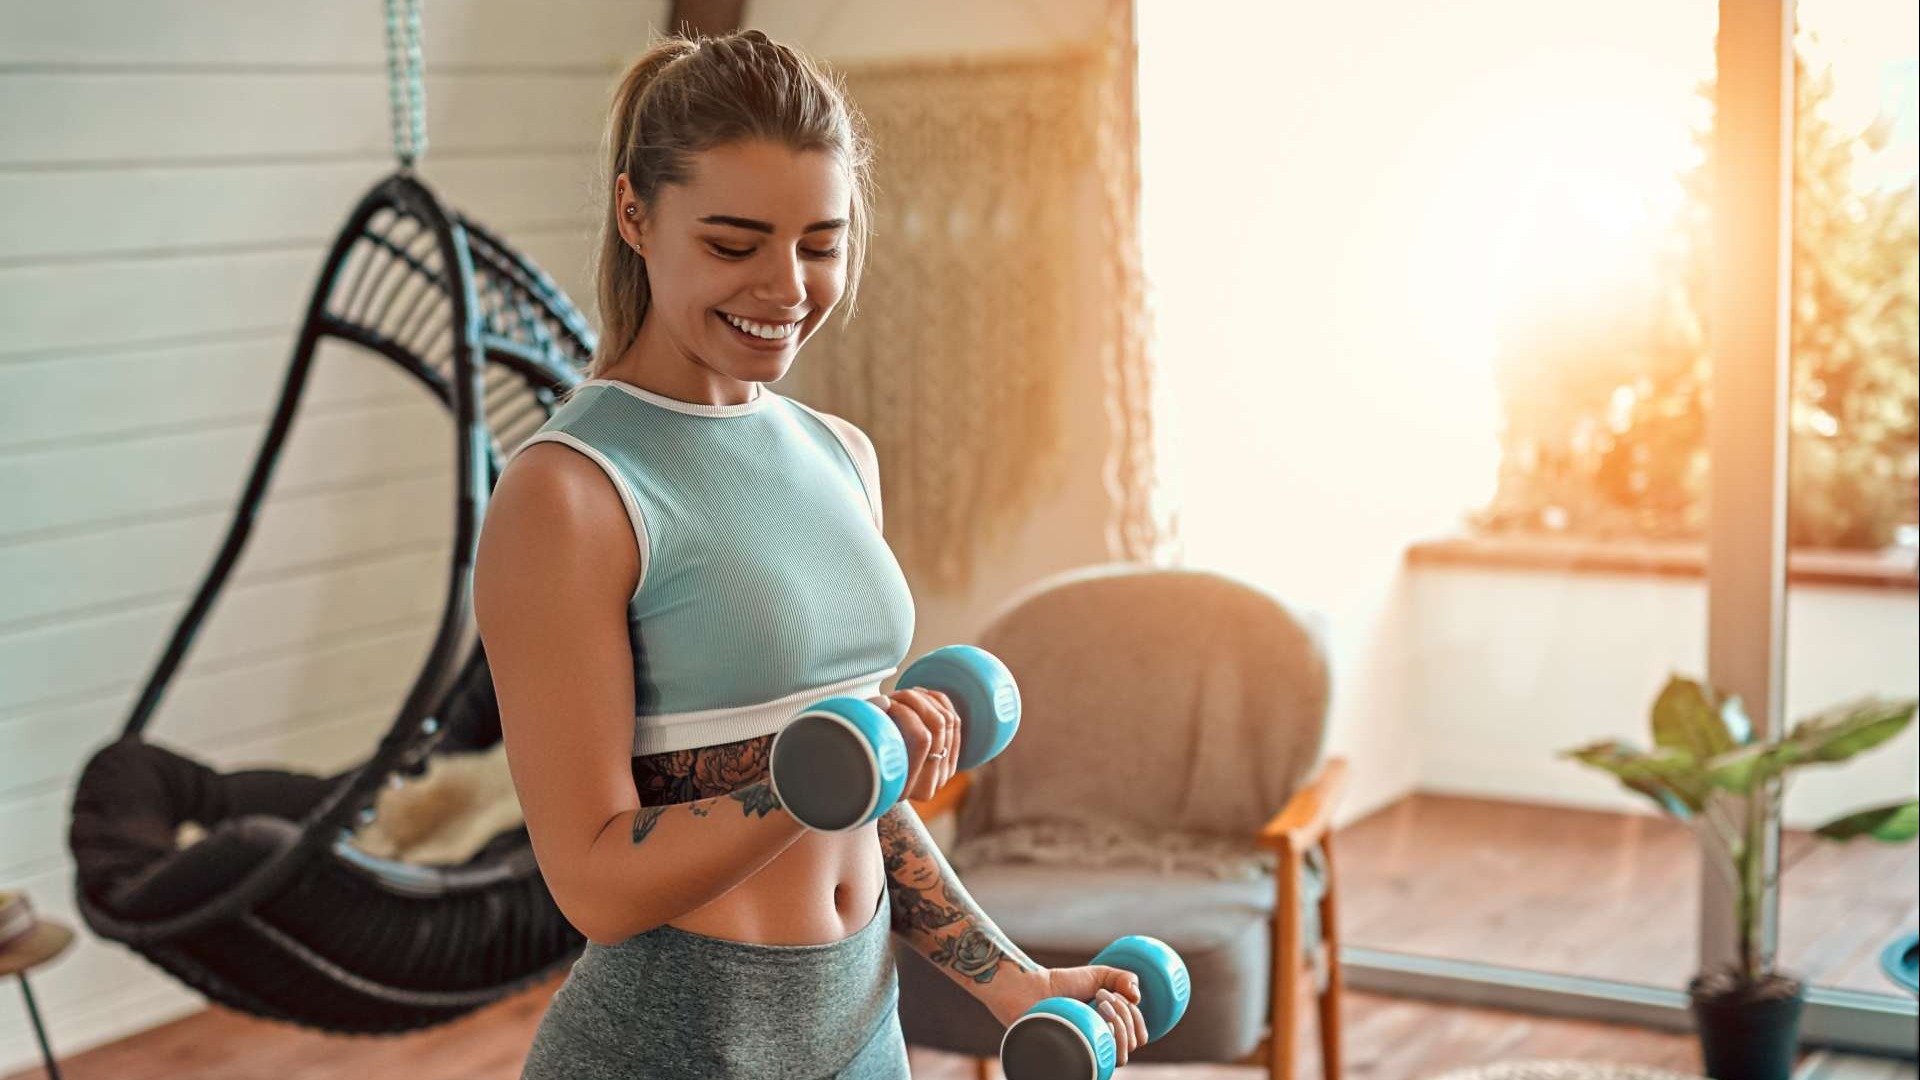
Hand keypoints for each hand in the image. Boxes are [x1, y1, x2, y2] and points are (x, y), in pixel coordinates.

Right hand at [867, 687, 958, 803]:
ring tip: (906, 695)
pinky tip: (921, 697)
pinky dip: (940, 703)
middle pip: (939, 724)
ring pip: (949, 719)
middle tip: (898, 695)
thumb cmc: (861, 753)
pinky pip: (955, 722)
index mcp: (904, 787)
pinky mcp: (949, 761)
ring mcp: (943, 775)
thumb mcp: (860, 740)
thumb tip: (885, 702)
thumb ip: (868, 720)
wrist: (874, 778)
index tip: (889, 702)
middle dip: (917, 701)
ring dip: (927, 700)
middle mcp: (928, 786)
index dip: (905, 711)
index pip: (922, 738)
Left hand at [988, 966, 1148, 1066]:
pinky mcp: (1073, 1062)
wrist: (1031, 989)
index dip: (1135, 1016)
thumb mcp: (1097, 975)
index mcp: (1110, 1031)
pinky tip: (1090, 1020)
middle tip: (1102, 995)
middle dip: (1125, 1013)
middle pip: (1133, 1044)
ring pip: (1121, 1058)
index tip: (1117, 993)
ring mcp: (1087, 1056)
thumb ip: (1122, 977)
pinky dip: (1103, 1041)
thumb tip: (1138, 996)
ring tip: (1098, 1003)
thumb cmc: (1061, 985)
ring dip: (1118, 1026)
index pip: (1139, 1037)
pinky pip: (1098, 1066)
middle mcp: (1101, 1046)